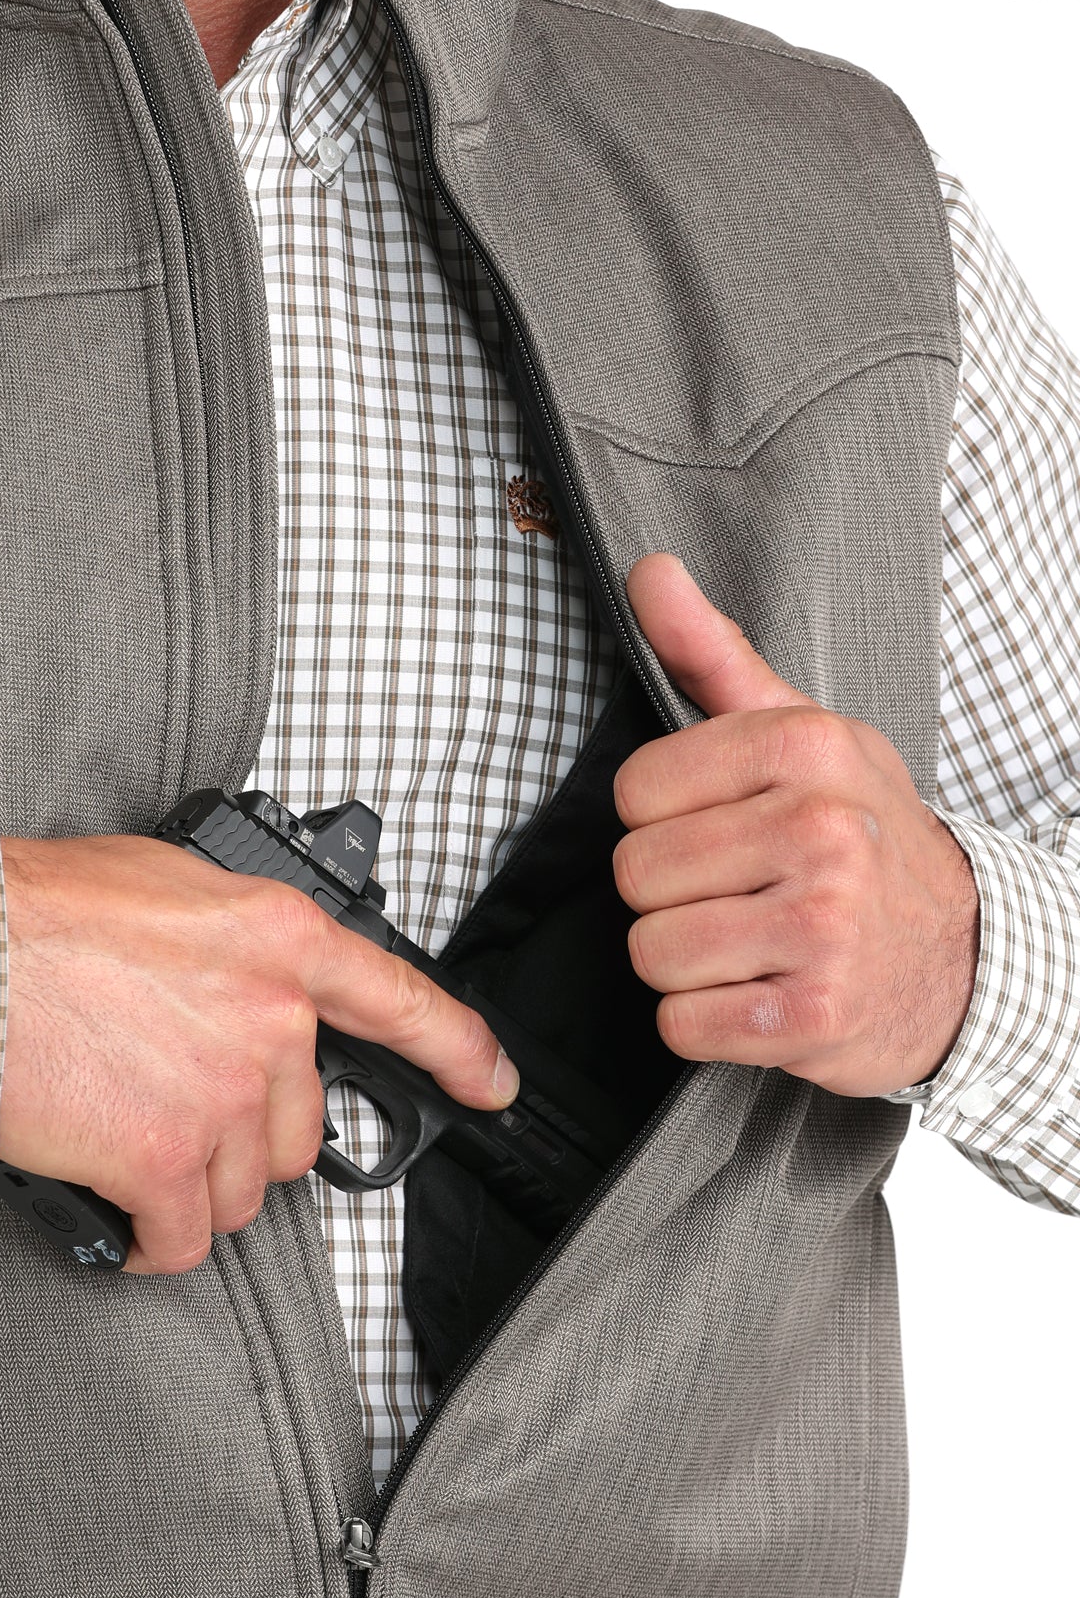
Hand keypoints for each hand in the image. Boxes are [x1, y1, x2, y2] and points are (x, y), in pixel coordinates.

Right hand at [0, 833, 515, 1272]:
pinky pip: (184, 1238)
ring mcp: (224, 1091)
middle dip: (248, 1136)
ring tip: (135, 1142)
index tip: (491, 1084)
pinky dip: (154, 1240)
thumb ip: (241, 945)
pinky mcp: (165, 1157)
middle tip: (183, 1110)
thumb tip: (252, 986)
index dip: (460, 1050)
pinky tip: (126, 1214)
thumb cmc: (42, 911)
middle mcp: (270, 1017)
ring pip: (245, 1189)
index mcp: (280, 939)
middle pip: (301, 1127)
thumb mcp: (175, 887)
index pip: (400, 1001)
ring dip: (196, 1185)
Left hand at [612, 553, 979, 1097]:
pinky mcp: (814, 1017)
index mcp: (806, 750)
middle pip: (636, 874)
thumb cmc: (860, 834)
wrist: (961, 955)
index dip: (660, 818)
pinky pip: (681, 1025)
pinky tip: (754, 994)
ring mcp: (823, 928)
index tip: (714, 826)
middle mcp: (821, 832)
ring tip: (744, 944)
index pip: (636, 790)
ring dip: (683, 962)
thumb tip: (648, 572)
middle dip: (668, 894)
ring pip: (652, 952)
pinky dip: (703, 1022)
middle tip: (733, 892)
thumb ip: (711, 656)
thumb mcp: (801, 734)